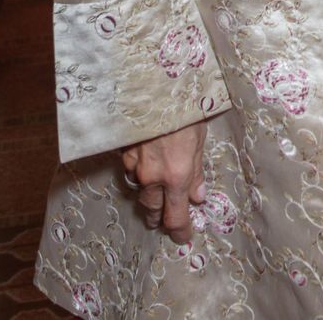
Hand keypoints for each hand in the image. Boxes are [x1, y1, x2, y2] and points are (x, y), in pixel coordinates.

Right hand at [121, 120, 206, 242]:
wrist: (155, 85)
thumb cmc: (186, 108)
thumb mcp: (199, 139)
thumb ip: (196, 171)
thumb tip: (198, 196)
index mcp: (176, 176)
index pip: (175, 217)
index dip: (179, 231)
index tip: (183, 238)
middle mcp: (152, 177)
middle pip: (152, 210)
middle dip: (159, 217)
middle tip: (165, 219)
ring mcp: (134, 165)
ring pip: (139, 191)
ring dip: (147, 195)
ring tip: (155, 193)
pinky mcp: (122, 152)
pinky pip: (129, 170)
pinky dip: (137, 173)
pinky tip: (143, 165)